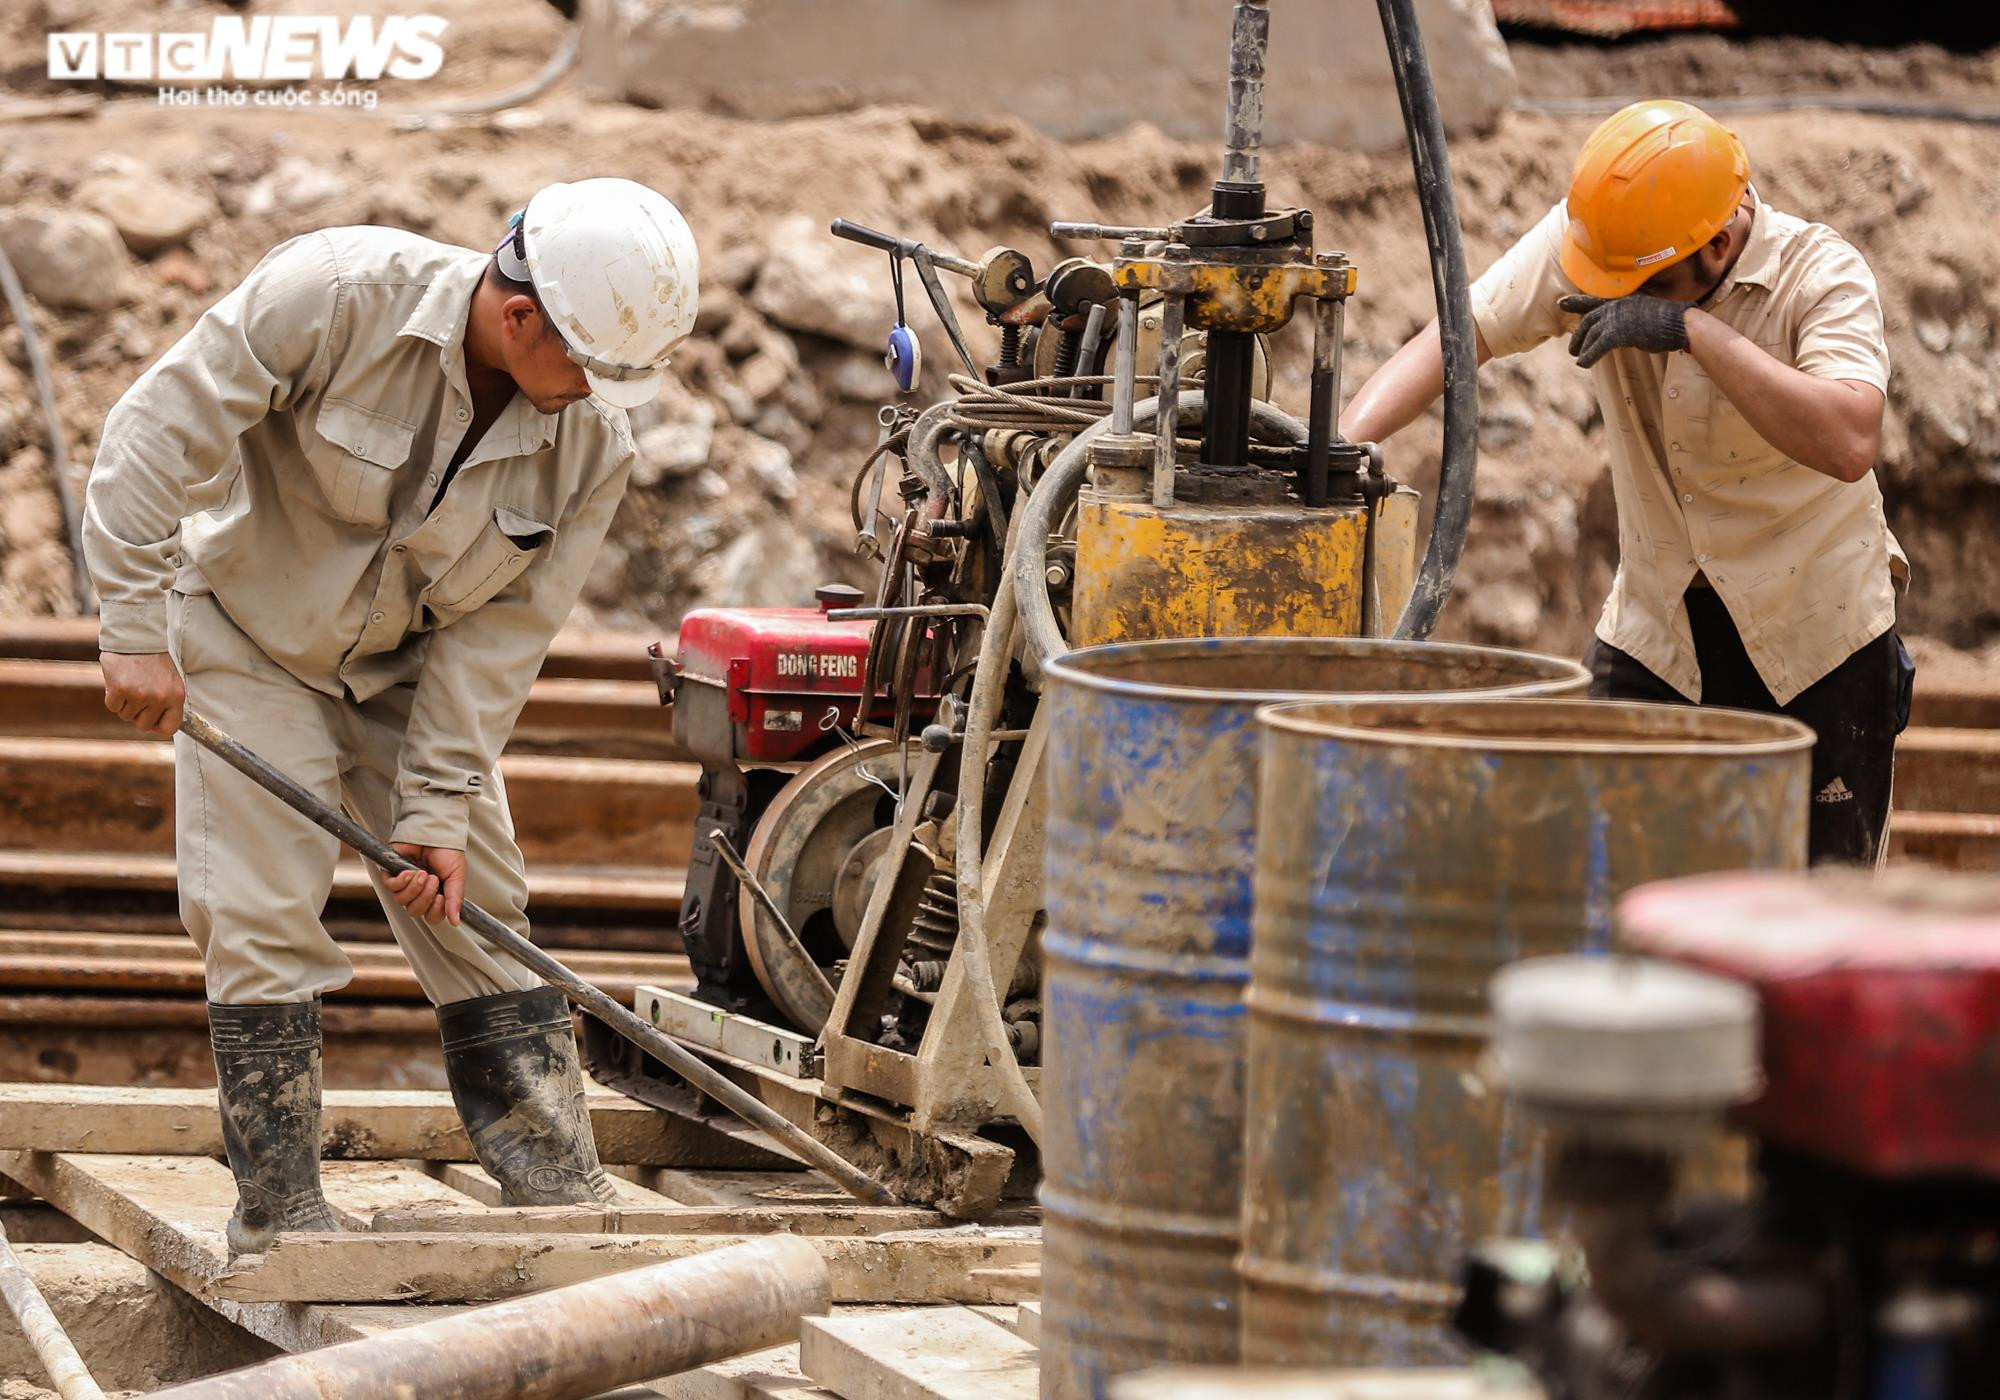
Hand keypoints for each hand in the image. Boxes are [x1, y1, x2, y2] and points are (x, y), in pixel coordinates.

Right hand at [101, 651, 184, 736]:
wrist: (136, 638)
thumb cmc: (153, 662)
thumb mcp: (170, 682)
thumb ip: (168, 703)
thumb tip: (161, 727)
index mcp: (176, 697)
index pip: (169, 727)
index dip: (158, 726)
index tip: (152, 720)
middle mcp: (159, 697)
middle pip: (144, 725)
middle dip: (138, 715)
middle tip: (138, 697)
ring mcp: (139, 694)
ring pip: (126, 716)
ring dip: (125, 704)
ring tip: (131, 685)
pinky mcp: (119, 689)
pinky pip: (112, 707)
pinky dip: (112, 697)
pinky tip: (119, 682)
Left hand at [388, 844, 466, 925]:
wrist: (435, 830)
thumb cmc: (447, 851)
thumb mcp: (457, 876)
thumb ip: (455, 899)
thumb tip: (455, 921)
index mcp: (436, 895)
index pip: (431, 917)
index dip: (435, 912)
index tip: (441, 897)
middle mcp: (419, 892)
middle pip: (415, 911)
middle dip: (425, 897)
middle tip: (433, 879)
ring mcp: (405, 884)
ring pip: (402, 901)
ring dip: (414, 887)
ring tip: (423, 872)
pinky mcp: (391, 874)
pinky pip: (390, 887)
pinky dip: (401, 881)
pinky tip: (409, 871)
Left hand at [1559, 293, 1688, 367]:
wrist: (1680, 323)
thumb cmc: (1668, 321)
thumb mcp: (1644, 313)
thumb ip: (1629, 317)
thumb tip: (1620, 329)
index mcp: (1622, 301)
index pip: (1595, 301)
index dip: (1577, 302)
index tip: (1561, 303)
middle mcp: (1617, 306)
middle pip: (1588, 320)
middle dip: (1579, 335)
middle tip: (1572, 348)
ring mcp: (1617, 318)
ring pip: (1591, 334)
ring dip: (1582, 348)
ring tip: (1578, 358)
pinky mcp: (1619, 333)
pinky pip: (1598, 346)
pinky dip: (1589, 356)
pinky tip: (1583, 364)